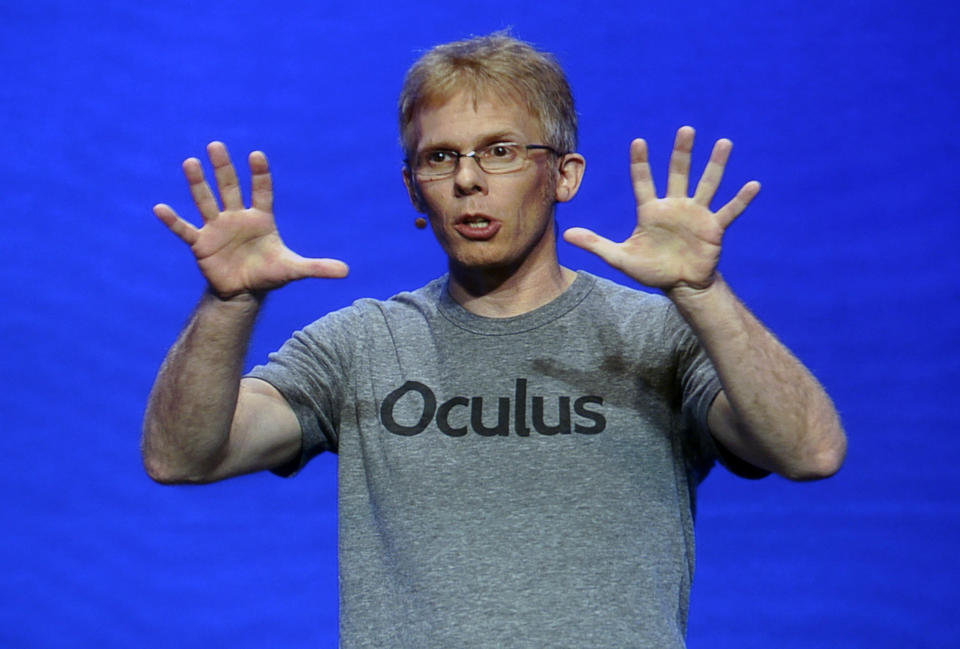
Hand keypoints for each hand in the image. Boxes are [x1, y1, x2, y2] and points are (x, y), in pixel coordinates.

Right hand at [154, 142, 348, 298]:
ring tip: (190, 163)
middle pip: (229, 188)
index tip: (257, 156)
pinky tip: (159, 207)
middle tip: (216, 145)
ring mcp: (217, 228)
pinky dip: (172, 220)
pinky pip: (184, 229)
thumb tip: (348, 272)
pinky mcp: (201, 244)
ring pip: (206, 201)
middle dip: (223, 168)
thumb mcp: (293, 270)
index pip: (262, 191)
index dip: (260, 175)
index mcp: (261, 218)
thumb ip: (318, 268)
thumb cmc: (268, 273)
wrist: (243, 291)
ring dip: (197, 184)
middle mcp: (237, 217)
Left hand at [564, 126, 758, 294]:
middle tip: (686, 129)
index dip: (640, 163)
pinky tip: (753, 185)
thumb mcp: (621, 258)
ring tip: (724, 144)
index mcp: (651, 211)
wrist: (680, 285)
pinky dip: (741, 200)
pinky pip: (729, 211)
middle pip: (678, 174)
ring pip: (707, 184)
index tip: (638, 141)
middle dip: (682, 152)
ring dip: (716, 165)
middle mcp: (675, 206)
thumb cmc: (651, 270)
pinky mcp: (713, 228)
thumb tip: (567, 233)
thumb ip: (596, 244)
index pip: (643, 181)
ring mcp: (696, 214)